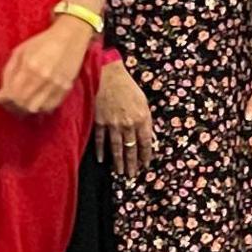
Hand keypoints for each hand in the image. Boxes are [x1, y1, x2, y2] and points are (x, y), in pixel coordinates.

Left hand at [0, 18, 91, 115]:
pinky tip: (35, 100)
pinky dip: (40, 107)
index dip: (1, 99)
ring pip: (35, 108)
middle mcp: (44, 78)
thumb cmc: (42, 42)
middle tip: (7, 100)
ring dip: (25, 108)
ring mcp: (56, 85)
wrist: (70, 37)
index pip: (12, 93)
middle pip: (22, 103)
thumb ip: (8, 72)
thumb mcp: (20, 51)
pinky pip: (50, 107)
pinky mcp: (66, 88)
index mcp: (29, 67)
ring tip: (20, 101)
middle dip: (11, 104)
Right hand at [95, 59, 155, 176]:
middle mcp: (128, 124)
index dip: (146, 156)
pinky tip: (102, 160)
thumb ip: (147, 121)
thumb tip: (152, 138)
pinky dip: (101, 151)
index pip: (146, 143)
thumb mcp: (143, 102)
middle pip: (131, 149)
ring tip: (120, 173)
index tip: (145, 166)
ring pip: (117, 148)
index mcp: (142, 118)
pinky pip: (101, 141)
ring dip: (119, 162)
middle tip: (132, 176)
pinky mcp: (99, 122)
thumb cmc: (127, 87)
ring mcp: (113, 124)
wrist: (107, 75)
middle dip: (132, 164)